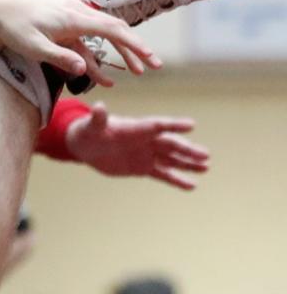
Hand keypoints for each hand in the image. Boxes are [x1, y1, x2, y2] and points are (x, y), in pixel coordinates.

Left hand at [0, 0, 160, 86]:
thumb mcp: (34, 48)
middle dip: (136, 49)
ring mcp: (73, 21)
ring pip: (104, 39)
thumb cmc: (14, 29)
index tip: (149, 58)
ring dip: (121, 56)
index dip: (133, 45)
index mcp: (74, 19)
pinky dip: (98, 61)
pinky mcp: (66, 29)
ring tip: (138, 73)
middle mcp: (78, 16)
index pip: (112, 31)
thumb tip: (83, 69)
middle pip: (116, 32)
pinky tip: (108, 79)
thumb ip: (60, 58)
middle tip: (154, 66)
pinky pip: (88, 46)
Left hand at [66, 104, 209, 189]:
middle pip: (171, 145)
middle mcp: (147, 140)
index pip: (158, 125)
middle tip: (205, 155)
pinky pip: (163, 175)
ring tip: (206, 167)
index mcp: (138, 128)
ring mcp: (147, 154)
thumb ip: (98, 118)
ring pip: (172, 160)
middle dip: (187, 150)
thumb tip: (98, 107)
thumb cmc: (89, 131)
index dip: (173, 125)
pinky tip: (192, 186)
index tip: (191, 125)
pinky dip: (177, 180)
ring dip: (188, 164)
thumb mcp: (92, 126)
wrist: (87, 146)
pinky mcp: (143, 168)